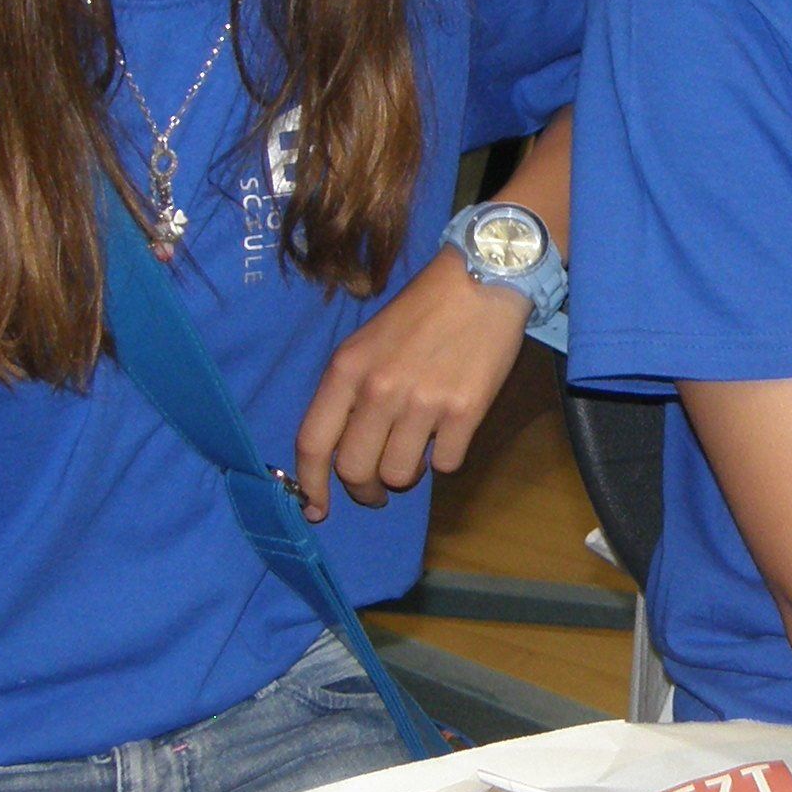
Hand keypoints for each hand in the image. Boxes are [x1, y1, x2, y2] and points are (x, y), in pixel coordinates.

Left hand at [293, 249, 529, 518]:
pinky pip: (446, 464)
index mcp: (347, 370)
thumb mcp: (366, 343)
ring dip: (406, 475)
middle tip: (375, 490)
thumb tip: (342, 451)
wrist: (481, 281)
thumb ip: (348, 392)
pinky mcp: (465, 411)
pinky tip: (448, 435)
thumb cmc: (419, 313)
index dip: (310, 486)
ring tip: (415, 454)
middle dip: (364, 491)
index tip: (317, 510)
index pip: (312, 443)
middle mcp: (379, 390)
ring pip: (400, 475)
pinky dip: (445, 459)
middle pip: (355, 471)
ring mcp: (423, 402)